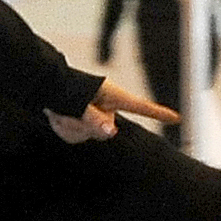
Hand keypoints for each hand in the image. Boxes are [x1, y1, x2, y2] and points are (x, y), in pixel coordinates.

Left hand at [47, 79, 177, 142]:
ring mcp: (94, 116)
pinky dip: (64, 128)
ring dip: (71, 127)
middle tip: (68, 113)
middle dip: (85, 126)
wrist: (43, 83)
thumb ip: (95, 119)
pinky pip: (76, 136)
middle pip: (105, 131)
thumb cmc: (64, 88)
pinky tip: (57, 116)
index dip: (159, 114)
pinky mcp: (82, 123)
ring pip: (88, 135)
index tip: (176, 118)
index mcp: (112, 96)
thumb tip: (112, 133)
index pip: (141, 107)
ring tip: (60, 112)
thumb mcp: (80, 104)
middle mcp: (106, 107)